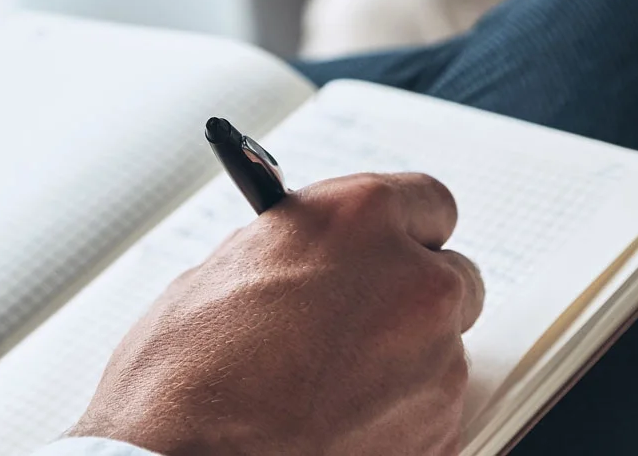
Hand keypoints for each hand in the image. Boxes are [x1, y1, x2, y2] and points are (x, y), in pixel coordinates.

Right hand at [68, 173, 486, 455]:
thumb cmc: (184, 372)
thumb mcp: (233, 267)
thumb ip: (307, 251)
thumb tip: (331, 258)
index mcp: (363, 217)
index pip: (430, 204)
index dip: (407, 235)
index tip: (394, 253)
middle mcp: (415, 281)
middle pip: (453, 281)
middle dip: (412, 303)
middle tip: (362, 330)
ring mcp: (437, 362)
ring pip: (442, 354)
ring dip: (401, 367)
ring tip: (326, 392)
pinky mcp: (441, 432)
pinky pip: (433, 414)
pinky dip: (397, 420)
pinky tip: (337, 426)